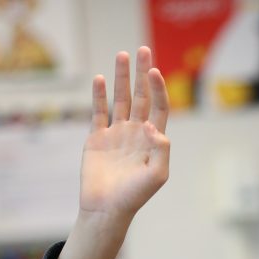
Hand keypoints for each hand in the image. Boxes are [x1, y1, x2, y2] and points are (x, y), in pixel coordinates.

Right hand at [78, 46, 169, 227]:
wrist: (107, 208)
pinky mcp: (97, 138)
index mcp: (153, 140)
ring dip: (121, 78)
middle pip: (141, 97)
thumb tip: (153, 126)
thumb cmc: (135, 195)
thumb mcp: (157, 175)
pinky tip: (101, 79)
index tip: (154, 72)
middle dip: (142, 74)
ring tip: (122, 55)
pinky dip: (99, 95)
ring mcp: (116, 134)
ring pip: (120, 99)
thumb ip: (161, 150)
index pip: (159, 107)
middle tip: (143, 49)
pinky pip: (99, 112)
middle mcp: (136, 133)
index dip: (158, 89)